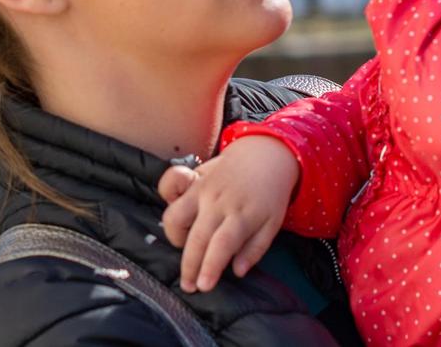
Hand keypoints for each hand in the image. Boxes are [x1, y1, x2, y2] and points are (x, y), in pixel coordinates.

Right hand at [158, 135, 299, 292]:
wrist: (267, 153)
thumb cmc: (270, 194)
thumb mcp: (273, 223)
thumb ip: (255, 249)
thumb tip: (237, 271)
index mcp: (242, 214)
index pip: (222, 244)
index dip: (210, 267)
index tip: (203, 286)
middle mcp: (219, 201)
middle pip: (198, 237)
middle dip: (190, 266)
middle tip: (189, 286)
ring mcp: (203, 188)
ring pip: (175, 216)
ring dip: (175, 237)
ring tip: (185, 246)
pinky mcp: (194, 178)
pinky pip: (169, 184)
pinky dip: (166, 196)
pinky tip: (175, 209)